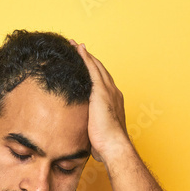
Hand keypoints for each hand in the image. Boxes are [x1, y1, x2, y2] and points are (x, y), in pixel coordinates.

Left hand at [69, 39, 131, 163]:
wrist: (114, 146)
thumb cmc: (106, 145)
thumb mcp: (97, 134)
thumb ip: (91, 128)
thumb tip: (82, 136)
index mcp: (113, 102)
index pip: (103, 83)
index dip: (95, 72)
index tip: (87, 65)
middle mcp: (113, 92)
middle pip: (100, 70)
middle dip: (90, 59)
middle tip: (79, 48)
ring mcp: (108, 90)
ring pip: (96, 66)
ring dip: (85, 54)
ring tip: (75, 44)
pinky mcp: (101, 91)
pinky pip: (92, 69)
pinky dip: (85, 57)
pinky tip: (78, 49)